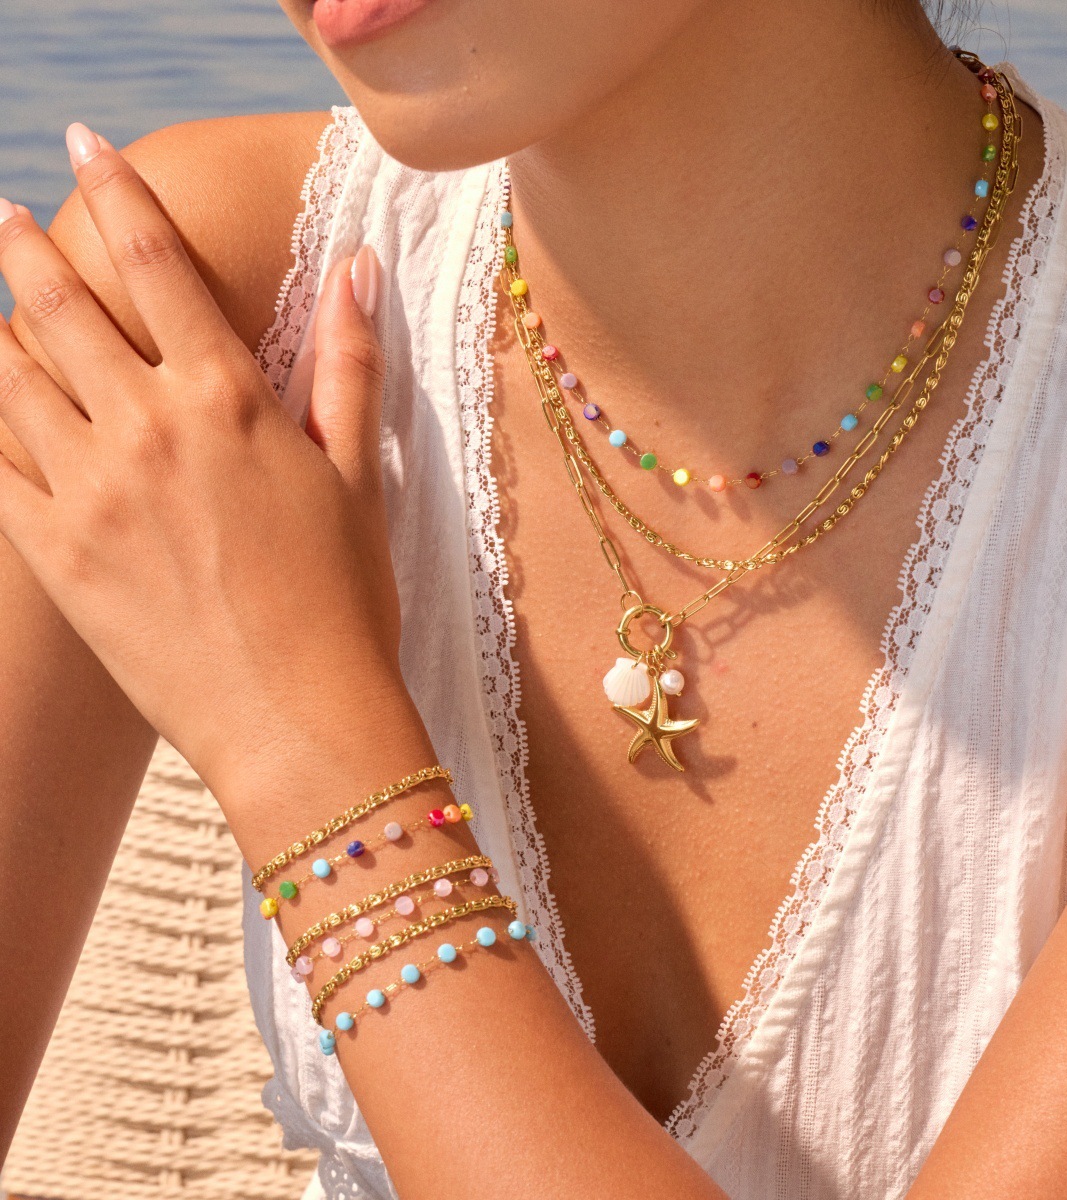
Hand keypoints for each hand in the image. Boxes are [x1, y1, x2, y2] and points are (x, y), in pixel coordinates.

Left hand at [0, 125, 412, 807]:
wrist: (297, 720)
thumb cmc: (345, 600)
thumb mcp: (358, 476)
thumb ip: (349, 362)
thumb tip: (361, 264)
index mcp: (227, 401)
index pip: (158, 263)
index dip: (120, 191)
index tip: (87, 144)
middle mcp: (145, 428)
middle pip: (61, 306)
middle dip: (30, 249)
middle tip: (11, 217)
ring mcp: (87, 492)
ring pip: (10, 377)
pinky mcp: (54, 556)